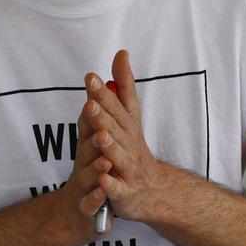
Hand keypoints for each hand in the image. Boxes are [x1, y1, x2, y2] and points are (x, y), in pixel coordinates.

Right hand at [56, 89, 109, 243]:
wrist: (77, 214)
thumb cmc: (90, 173)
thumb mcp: (93, 142)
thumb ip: (99, 112)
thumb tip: (101, 79)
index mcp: (87, 147)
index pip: (88, 121)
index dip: (92, 102)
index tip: (94, 80)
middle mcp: (83, 163)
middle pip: (86, 143)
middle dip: (91, 126)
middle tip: (93, 108)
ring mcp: (83, 186)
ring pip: (88, 175)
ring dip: (95, 166)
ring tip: (105, 159)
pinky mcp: (87, 208)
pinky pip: (92, 203)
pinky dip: (97, 196)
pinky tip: (104, 190)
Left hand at [86, 51, 187, 225]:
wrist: (155, 191)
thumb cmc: (135, 150)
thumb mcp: (130, 117)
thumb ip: (123, 87)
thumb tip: (121, 53)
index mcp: (127, 127)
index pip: (115, 107)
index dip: (104, 93)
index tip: (90, 77)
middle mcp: (130, 145)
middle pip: (116, 129)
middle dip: (104, 116)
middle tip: (90, 103)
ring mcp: (129, 169)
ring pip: (120, 157)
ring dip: (111, 147)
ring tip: (100, 136)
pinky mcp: (126, 192)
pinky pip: (118, 189)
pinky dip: (111, 184)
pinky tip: (103, 179)